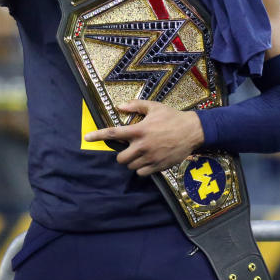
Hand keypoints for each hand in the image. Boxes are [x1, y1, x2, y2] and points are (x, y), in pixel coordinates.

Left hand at [84, 99, 204, 175]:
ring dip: (132, 161)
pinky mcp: (159, 166)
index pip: (113, 134)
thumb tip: (119, 107)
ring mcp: (150, 157)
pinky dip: (141, 169)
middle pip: (120, 158)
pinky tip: (147, 160)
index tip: (86, 138)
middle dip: (122, 155)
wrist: (193, 131)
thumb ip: (136, 106)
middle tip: (129, 149)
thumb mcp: (154, 107)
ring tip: (141, 153)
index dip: (98, 135)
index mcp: (139, 130)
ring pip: (131, 167)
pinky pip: (142, 173)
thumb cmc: (172, 117)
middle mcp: (142, 146)